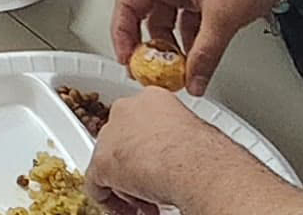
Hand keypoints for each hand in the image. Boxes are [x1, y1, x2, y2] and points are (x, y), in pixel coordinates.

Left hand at [86, 89, 263, 213]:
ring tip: (148, 201)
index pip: (138, 123)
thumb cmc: (205, 153)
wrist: (196, 165)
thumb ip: (173, 139)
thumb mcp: (191, 135)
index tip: (158, 164)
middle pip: (120, 142)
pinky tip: (130, 210)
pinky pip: (97, 185)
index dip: (147, 149)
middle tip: (151, 187)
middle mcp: (127, 110)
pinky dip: (111, 202)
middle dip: (134, 166)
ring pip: (108, 163)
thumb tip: (179, 156)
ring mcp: (110, 135)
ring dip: (125, 185)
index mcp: (152, 99)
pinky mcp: (102, 161)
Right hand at [111, 0, 282, 95]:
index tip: (128, 58)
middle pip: (145, 16)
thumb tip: (194, 81)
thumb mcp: (221, 16)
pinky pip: (186, 24)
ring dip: (172, 48)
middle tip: (149, 70)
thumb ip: (204, 54)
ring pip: (167, 23)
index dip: (123, 33)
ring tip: (176, 72)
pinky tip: (195, 62)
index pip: (127, 2)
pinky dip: (189, 44)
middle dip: (149, 46)